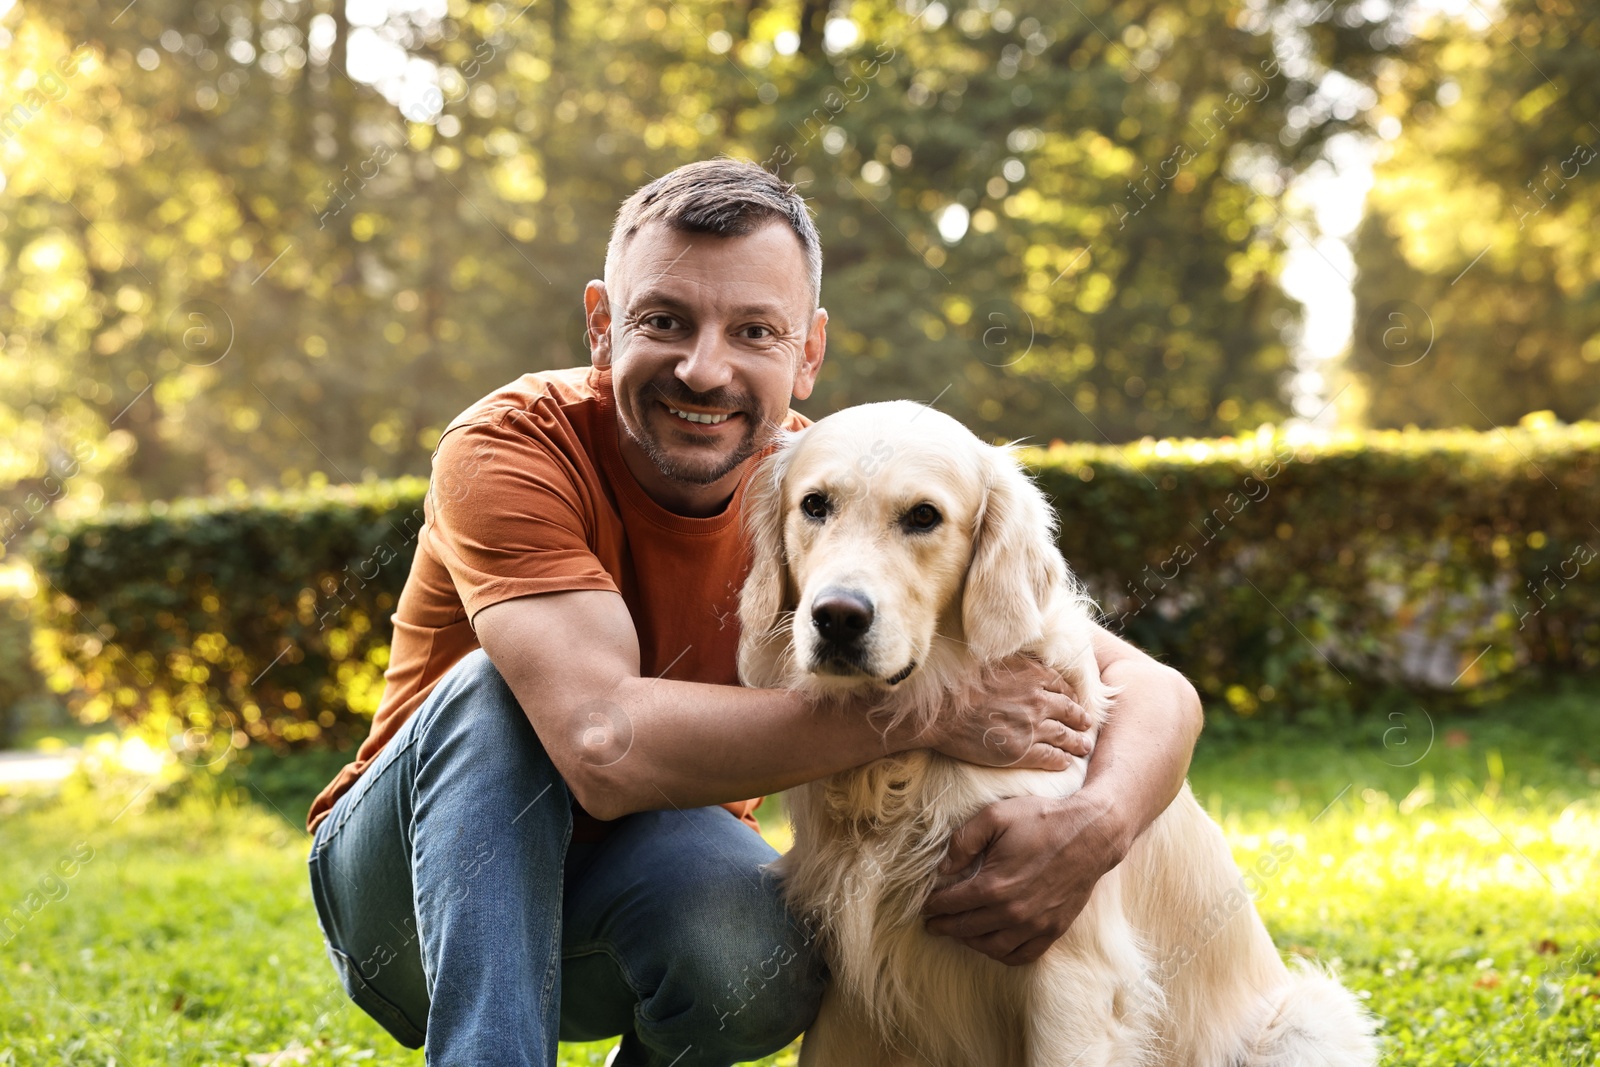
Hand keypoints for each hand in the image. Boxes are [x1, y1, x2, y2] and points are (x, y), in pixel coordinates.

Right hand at [917, 655, 1091, 769]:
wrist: (940, 712)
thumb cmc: (960, 684)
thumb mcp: (993, 661)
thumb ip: (1015, 664)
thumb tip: (1025, 664)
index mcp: (1032, 675)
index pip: (1062, 686)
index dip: (1071, 696)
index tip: (1073, 702)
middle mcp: (1038, 700)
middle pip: (1069, 710)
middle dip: (1080, 719)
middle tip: (1087, 725)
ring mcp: (1032, 727)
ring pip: (1065, 735)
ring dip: (1077, 742)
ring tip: (1084, 746)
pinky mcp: (1022, 751)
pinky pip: (1051, 757)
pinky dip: (1061, 761)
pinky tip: (1065, 764)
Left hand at [920, 790, 1126, 964]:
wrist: (1090, 832)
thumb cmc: (1042, 820)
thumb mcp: (995, 816)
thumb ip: (963, 841)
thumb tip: (943, 868)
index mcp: (995, 885)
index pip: (953, 904)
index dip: (935, 905)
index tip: (925, 905)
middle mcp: (1014, 912)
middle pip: (968, 928)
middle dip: (945, 927)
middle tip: (932, 924)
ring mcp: (1036, 924)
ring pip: (992, 947)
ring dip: (970, 942)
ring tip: (959, 933)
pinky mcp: (1054, 929)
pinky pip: (1022, 955)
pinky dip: (1003, 954)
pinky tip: (993, 944)